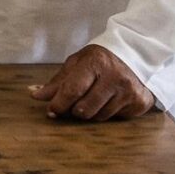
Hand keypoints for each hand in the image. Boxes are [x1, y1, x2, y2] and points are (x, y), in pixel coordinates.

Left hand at [27, 43, 155, 120]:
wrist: (136, 54)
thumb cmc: (100, 60)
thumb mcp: (78, 63)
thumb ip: (58, 81)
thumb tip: (34, 95)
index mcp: (96, 63)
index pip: (72, 90)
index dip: (59, 104)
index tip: (52, 111)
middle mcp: (115, 77)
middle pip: (84, 109)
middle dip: (75, 109)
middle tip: (76, 102)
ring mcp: (130, 91)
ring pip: (99, 117)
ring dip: (92, 112)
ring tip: (96, 97)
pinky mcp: (140, 102)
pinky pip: (115, 119)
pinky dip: (109, 113)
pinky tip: (112, 99)